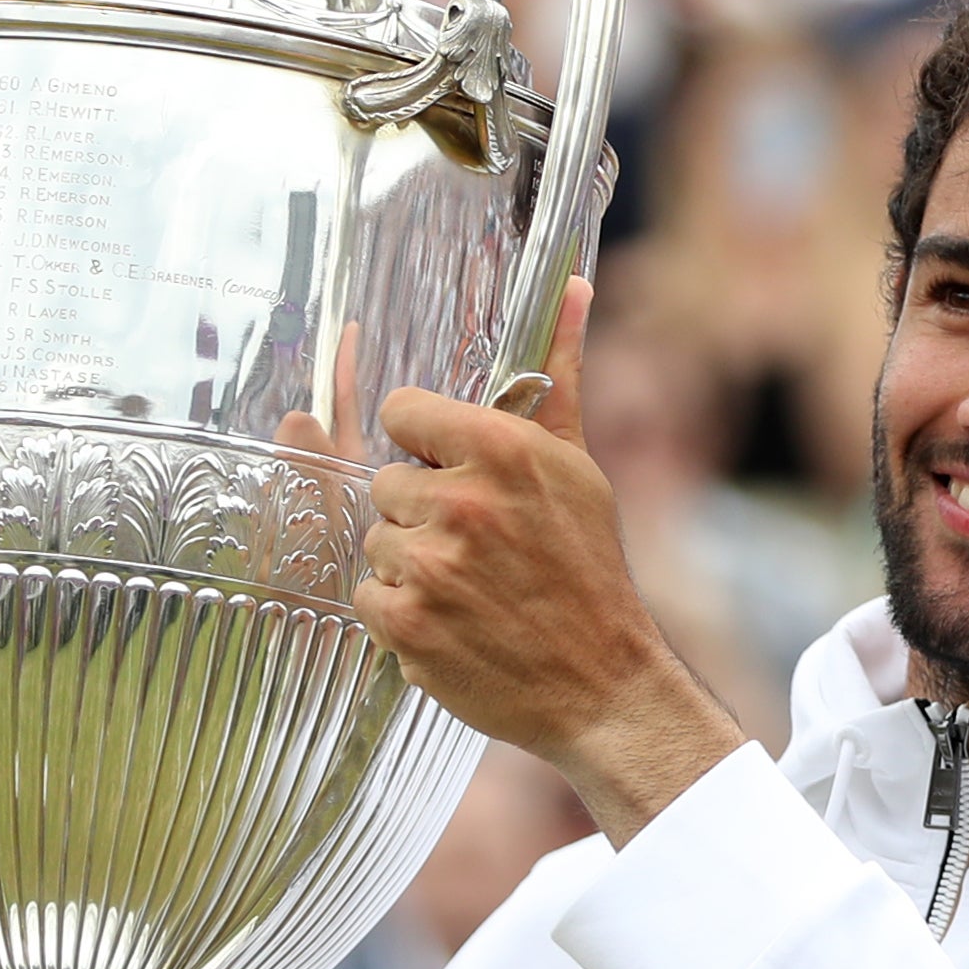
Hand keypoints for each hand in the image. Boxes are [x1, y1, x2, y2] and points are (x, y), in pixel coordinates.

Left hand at [357, 280, 744, 846]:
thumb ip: (556, 379)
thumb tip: (573, 285)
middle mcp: (460, 502)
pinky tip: (451, 621)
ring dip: (409, 564)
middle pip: (385, 483)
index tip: (452, 471)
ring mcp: (428, 566)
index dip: (424, 443)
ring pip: (373, 541)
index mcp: (500, 450)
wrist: (603, 683)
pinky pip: (366, 596)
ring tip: (468, 587)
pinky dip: (400, 614)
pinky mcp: (405, 624)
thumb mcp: (577, 467)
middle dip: (421, 512)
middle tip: (476, 546)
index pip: (401, 410)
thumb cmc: (588, 570)